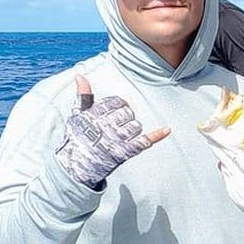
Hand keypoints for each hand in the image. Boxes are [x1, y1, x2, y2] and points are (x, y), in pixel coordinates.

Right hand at [55, 75, 169, 188]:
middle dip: (125, 116)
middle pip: (128, 113)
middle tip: (117, 124)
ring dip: (132, 128)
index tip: (115, 110)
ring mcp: (117, 140)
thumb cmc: (76, 139)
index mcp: (95, 115)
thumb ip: (82, 95)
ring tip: (122, 134)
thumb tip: (80, 76)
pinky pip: (144, 141)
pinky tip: (167, 129)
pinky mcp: (125, 152)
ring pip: (136, 126)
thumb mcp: (76, 115)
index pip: (117, 102)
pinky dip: (157, 135)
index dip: (118, 105)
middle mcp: (107, 126)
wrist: (76, 167)